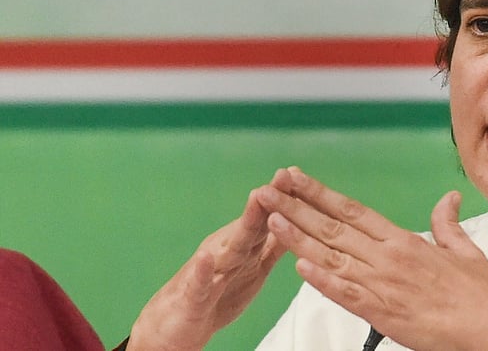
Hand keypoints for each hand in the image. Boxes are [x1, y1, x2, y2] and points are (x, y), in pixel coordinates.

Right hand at [127, 170, 290, 350]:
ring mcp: (210, 272)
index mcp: (244, 247)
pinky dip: (204, 270)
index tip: (299, 173)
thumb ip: (272, 245)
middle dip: (269, 200)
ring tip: (256, 199)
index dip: (284, 199)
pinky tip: (207, 256)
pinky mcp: (195, 298)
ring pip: (230, 247)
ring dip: (244, 223)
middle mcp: (227, 252)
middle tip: (284, 175)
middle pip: (252, 225)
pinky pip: (200, 284)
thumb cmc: (218, 294)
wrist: (175, 327)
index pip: (267, 219)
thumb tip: (296, 222)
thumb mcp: (252, 268)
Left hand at [257, 167, 487, 350]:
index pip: (352, 209)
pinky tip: (299, 265)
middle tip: (268, 189)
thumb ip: (446, 223)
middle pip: (332, 226)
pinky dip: (320, 279)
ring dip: (297, 237)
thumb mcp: (464, 250)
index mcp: (404, 240)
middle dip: (296, 206)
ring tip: (271, 219)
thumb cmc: (482, 294)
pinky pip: (345, 293)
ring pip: (331, 256)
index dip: (319, 193)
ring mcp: (383, 284)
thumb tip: (447, 199)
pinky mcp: (382, 313)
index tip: (296, 179)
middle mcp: (389, 256)